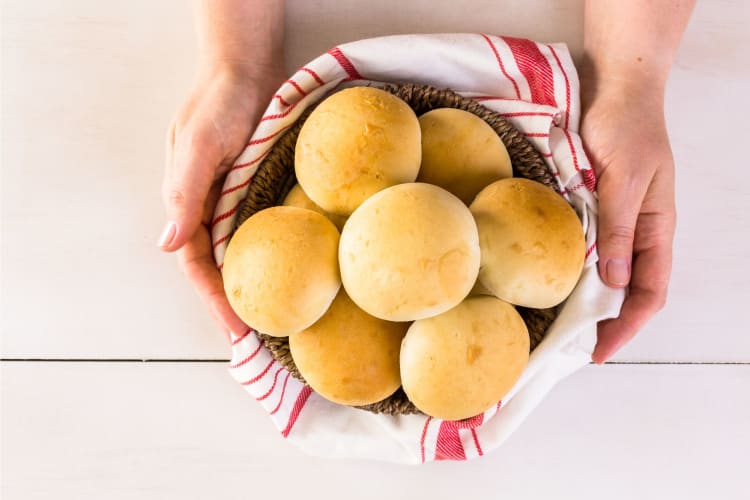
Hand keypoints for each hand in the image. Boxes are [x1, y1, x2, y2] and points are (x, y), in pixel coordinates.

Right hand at [159, 63, 284, 339]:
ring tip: (276, 319)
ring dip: (254, 285)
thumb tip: (166, 245)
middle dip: (234, 304)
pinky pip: (263, 231)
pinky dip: (272, 255)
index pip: (198, 266)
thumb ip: (183, 193)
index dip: (215, 300)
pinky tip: (291, 272)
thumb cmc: (218, 104)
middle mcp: (210, 208)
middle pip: (219, 267)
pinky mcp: (259, 189)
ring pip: (241, 253)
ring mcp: (235, 200)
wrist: (246, 68)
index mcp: (187, 204)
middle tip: (258, 340)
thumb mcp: (197, 147)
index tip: (237, 330)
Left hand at [580, 79, 675, 362]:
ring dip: (586, 301)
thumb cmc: (627, 125)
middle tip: (571, 348)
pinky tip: (549, 282)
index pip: (649, 292)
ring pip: (604, 274)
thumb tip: (615, 282)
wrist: (614, 86)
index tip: (598, 351)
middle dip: (605, 323)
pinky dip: (570, 270)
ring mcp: (611, 220)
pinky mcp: (589, 207)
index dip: (627, 326)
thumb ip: (617, 228)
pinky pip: (583, 248)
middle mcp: (635, 231)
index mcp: (655, 227)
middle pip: (626, 291)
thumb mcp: (624, 178)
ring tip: (558, 326)